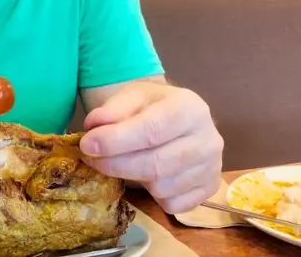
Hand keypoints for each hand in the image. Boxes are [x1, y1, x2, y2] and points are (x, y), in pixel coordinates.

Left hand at [78, 81, 223, 213]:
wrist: (177, 117)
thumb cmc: (152, 105)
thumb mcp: (132, 95)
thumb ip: (112, 109)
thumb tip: (94, 128)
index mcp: (190, 108)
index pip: (151, 130)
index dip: (115, 140)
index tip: (87, 145)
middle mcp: (208, 139)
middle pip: (156, 163)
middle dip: (115, 164)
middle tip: (90, 158)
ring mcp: (212, 167)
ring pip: (162, 187)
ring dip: (131, 179)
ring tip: (119, 163)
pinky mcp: (209, 189)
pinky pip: (173, 204)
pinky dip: (152, 196)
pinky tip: (145, 176)